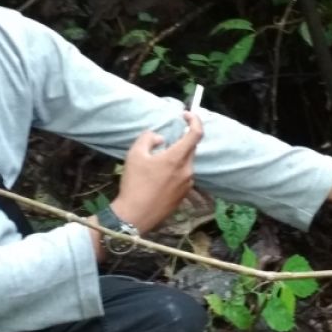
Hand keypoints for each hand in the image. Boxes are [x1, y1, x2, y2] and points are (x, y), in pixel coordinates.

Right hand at [112, 112, 203, 233]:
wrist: (135, 216)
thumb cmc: (134, 183)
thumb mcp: (135, 154)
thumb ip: (149, 138)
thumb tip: (161, 139)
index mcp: (177, 158)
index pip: (196, 134)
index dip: (195, 120)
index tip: (186, 115)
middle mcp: (187, 171)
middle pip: (190, 148)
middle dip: (180, 141)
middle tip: (163, 142)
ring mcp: (187, 184)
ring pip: (186, 163)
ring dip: (176, 158)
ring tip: (156, 164)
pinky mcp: (183, 196)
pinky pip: (183, 176)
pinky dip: (174, 171)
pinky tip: (158, 178)